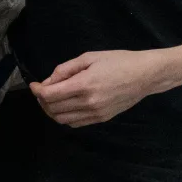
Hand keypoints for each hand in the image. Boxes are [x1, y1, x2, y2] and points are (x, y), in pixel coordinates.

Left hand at [30, 49, 164, 126]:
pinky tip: (68, 106)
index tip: (35, 84)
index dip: (37, 91)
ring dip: (52, 111)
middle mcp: (88, 103)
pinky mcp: (102, 118)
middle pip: (52, 109)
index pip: (49, 95)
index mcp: (84, 85)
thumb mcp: (90, 57)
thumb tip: (48, 82)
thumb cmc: (119, 61)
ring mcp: (95, 113)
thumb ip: (66, 69)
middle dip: (42, 100)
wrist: (146, 75)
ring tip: (53, 100)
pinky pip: (75, 123)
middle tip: (43, 90)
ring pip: (62, 120)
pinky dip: (65, 117)